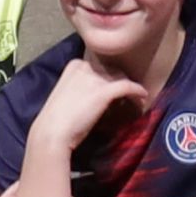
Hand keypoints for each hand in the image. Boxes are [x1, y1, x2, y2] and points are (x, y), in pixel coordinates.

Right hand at [28, 58, 147, 153]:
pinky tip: (143, 96)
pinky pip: (127, 86)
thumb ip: (81, 87)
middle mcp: (85, 66)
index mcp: (74, 65)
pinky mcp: (104, 91)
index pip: (99, 66)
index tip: (114, 87)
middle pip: (111, 70)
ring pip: (120, 77)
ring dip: (129, 87)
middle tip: (127, 94)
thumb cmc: (56, 118)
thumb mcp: (67, 94)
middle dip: (120, 81)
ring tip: (135, 98)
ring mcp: (95, 77)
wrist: (52, 132)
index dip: (109, 76)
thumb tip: (97, 93)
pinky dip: (137, 90)